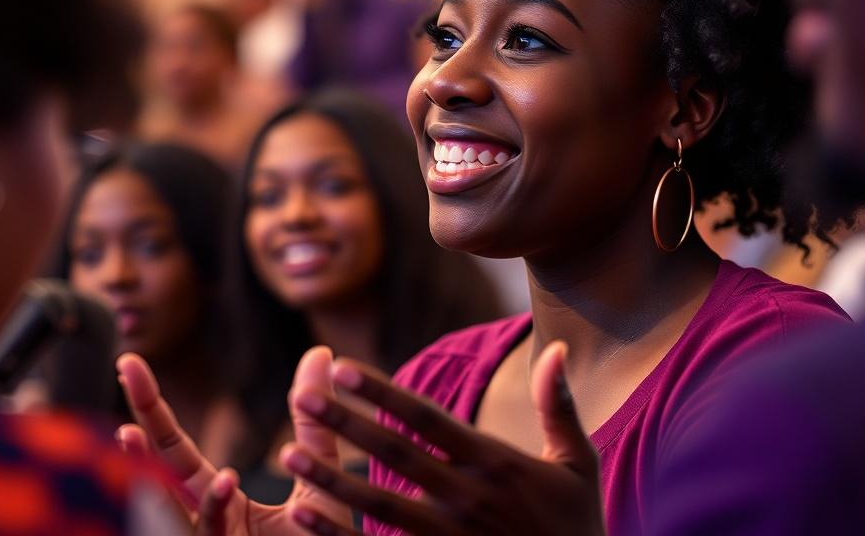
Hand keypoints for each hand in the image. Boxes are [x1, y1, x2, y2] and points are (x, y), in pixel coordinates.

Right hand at [116, 346, 352, 534]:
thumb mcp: (318, 475)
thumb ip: (313, 421)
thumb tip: (318, 354)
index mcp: (216, 499)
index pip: (173, 447)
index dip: (150, 405)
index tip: (128, 361)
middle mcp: (205, 524)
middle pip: (161, 470)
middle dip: (138, 425)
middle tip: (123, 370)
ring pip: (172, 513)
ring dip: (154, 474)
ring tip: (128, 430)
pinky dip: (215, 510)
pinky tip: (226, 478)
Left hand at [280, 341, 605, 535]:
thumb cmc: (578, 528)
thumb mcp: (577, 465)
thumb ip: (558, 406)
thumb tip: (553, 347)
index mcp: (495, 464)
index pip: (428, 419)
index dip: (383, 393)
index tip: (342, 368)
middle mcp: (467, 499)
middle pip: (395, 454)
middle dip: (345, 423)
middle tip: (301, 395)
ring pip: (378, 505)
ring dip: (330, 479)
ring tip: (286, 456)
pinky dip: (337, 535)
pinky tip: (303, 515)